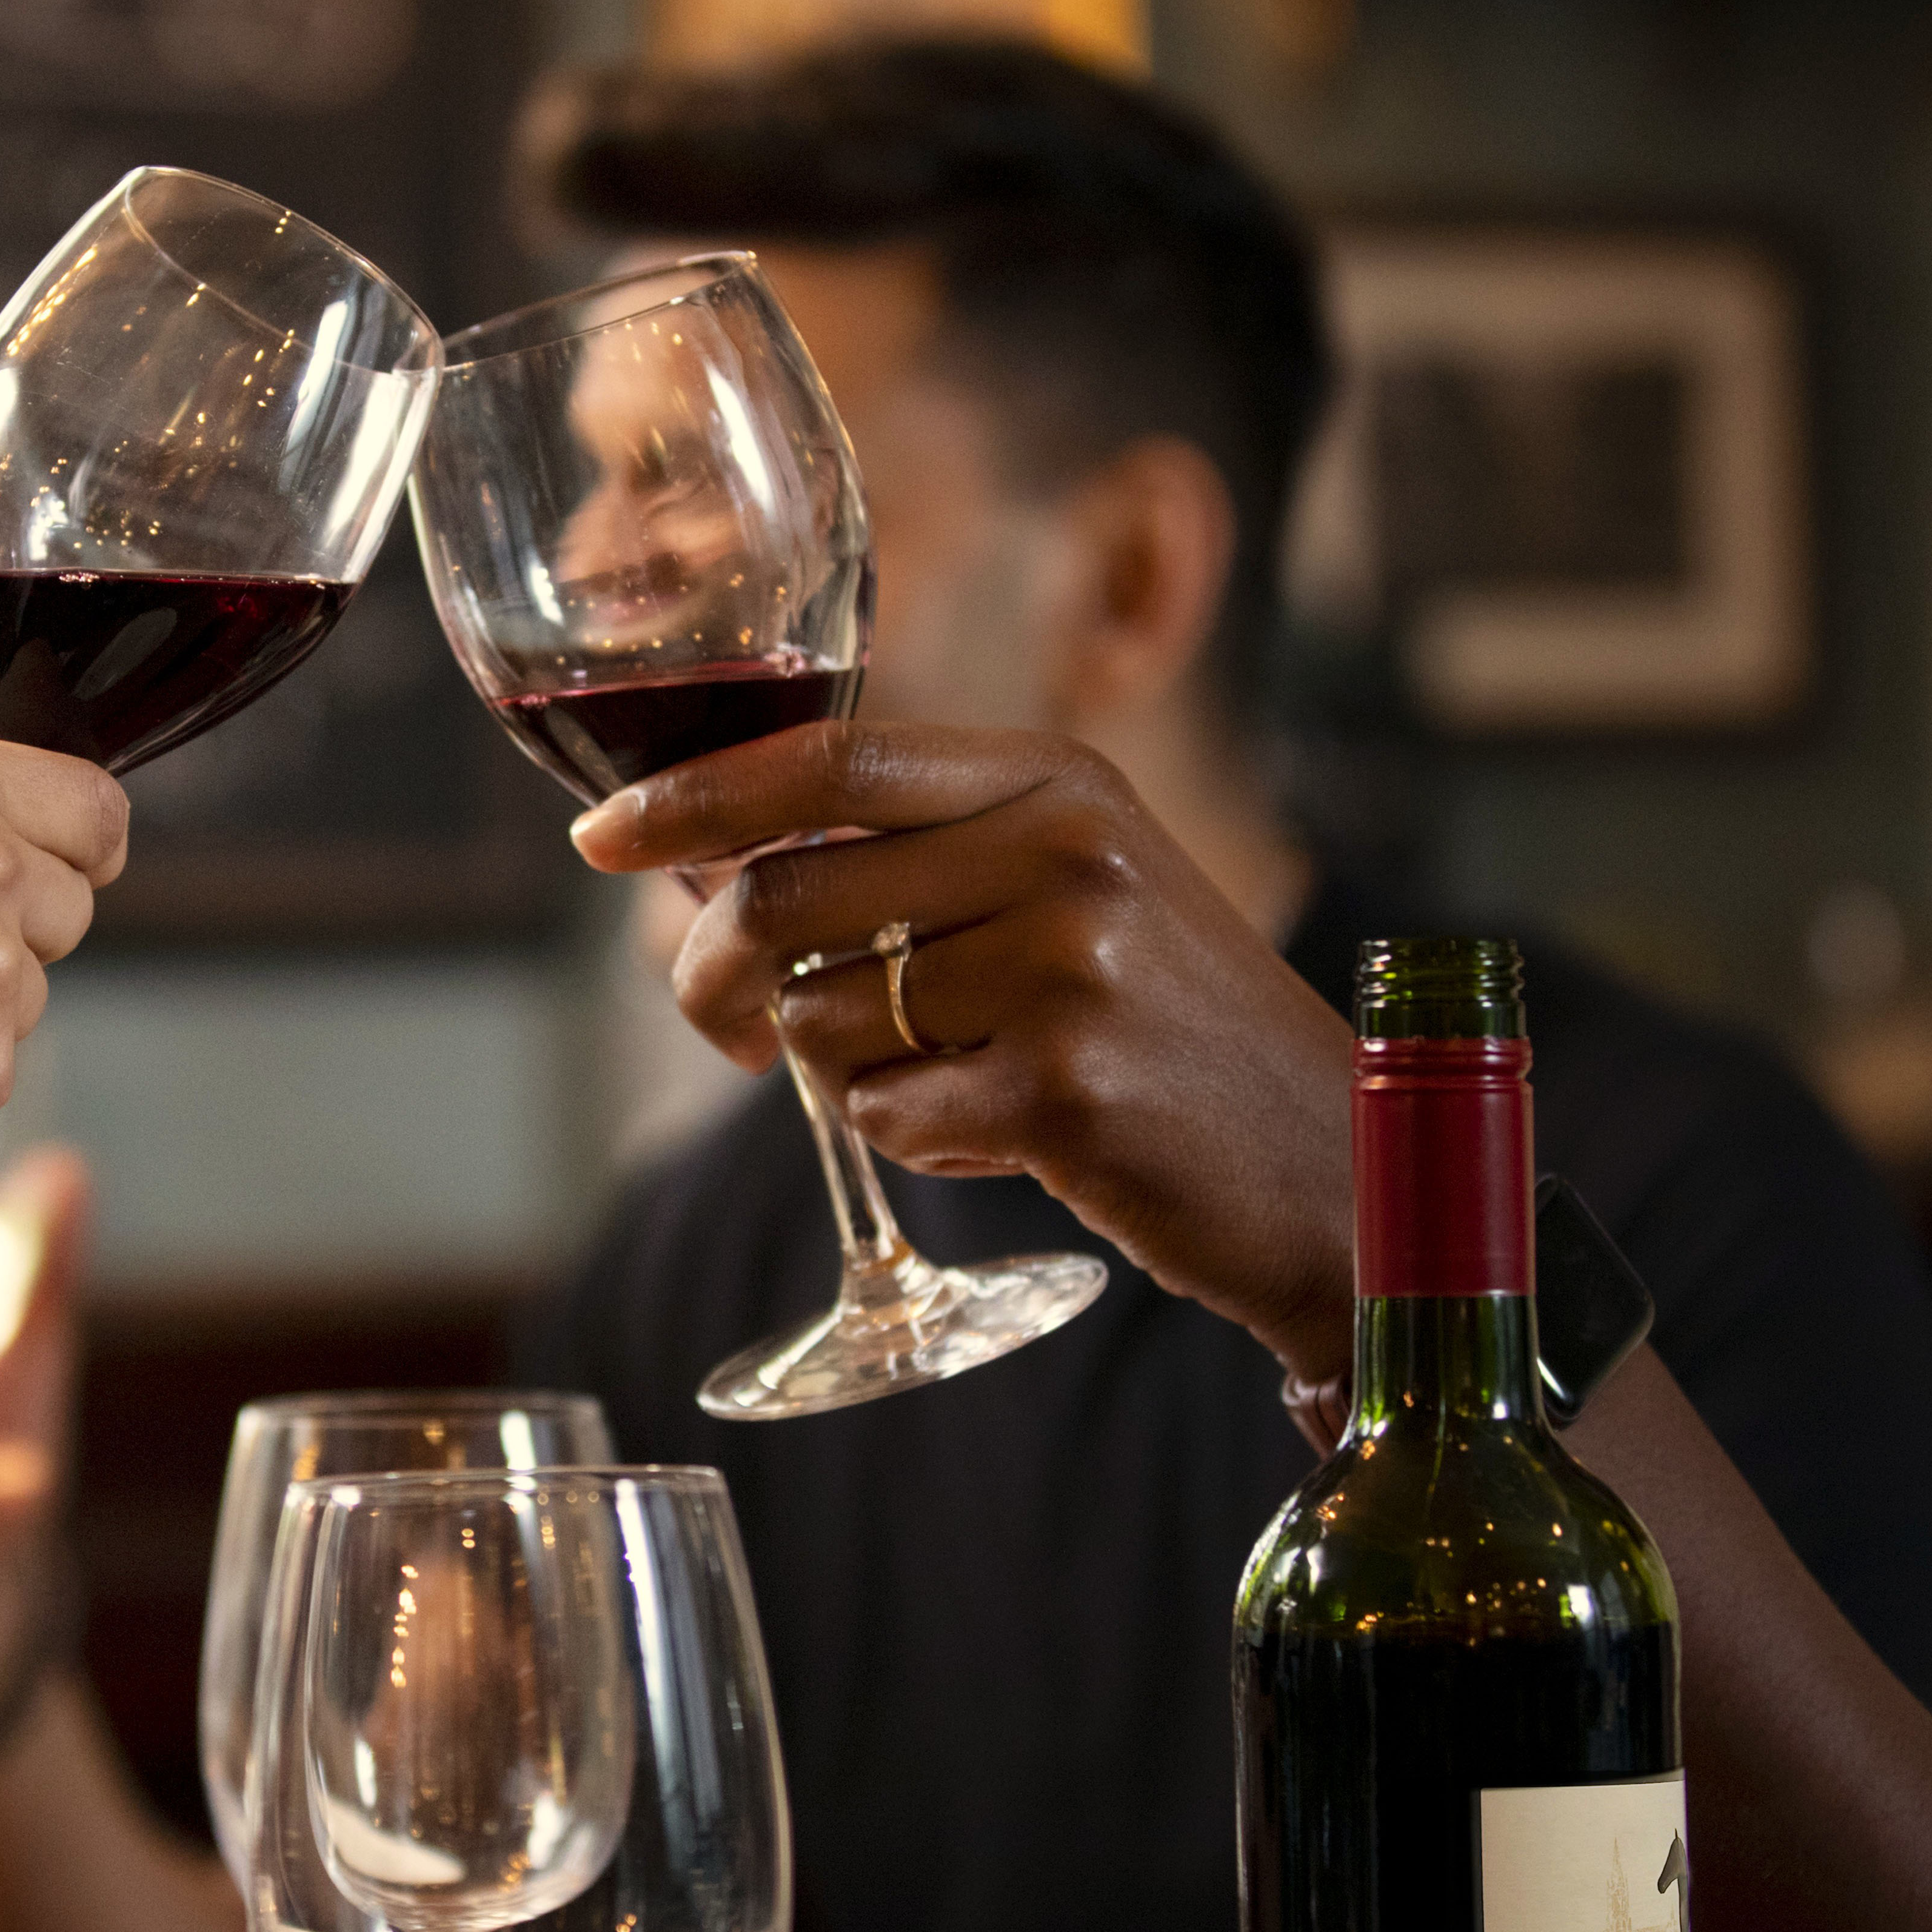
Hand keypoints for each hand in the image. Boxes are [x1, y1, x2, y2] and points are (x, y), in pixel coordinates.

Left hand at [570, 724, 1355, 1381]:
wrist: (1330, 1167)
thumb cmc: (1169, 1036)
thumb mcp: (1073, 894)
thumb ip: (920, 861)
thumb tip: (708, 866)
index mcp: (1060, 781)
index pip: (830, 764)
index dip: (696, 799)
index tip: (601, 839)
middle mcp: (1066, 852)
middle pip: (788, 899)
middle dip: (712, 978)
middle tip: (720, 1030)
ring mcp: (1070, 970)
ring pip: (823, 1024)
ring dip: (847, 1073)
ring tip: (959, 1079)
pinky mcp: (1064, 1090)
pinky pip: (884, 1119)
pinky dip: (912, 1141)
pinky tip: (1005, 1133)